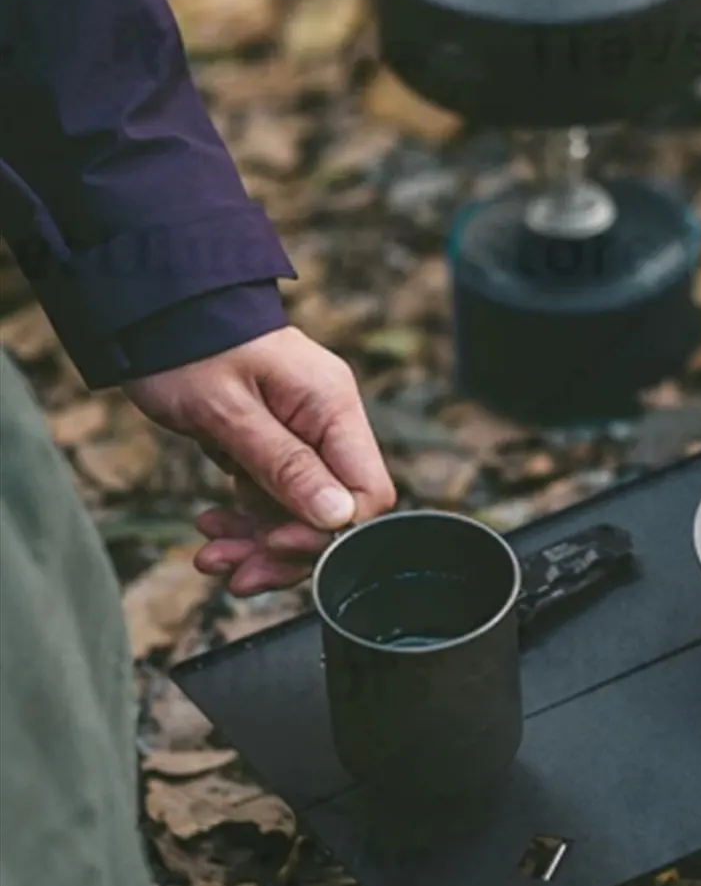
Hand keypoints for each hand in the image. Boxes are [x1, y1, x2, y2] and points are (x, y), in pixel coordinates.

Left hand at [124, 327, 395, 594]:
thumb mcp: (229, 410)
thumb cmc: (187, 347)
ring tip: (212, 559)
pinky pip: (272, 501)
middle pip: (333, 512)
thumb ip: (285, 464)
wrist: (149, 312)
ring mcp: (302, 439)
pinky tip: (211, 528)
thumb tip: (338, 517)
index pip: (366, 491)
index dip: (330, 531)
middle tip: (239, 572)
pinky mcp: (273, 450)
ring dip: (258, 545)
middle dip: (285, 549)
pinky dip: (244, 523)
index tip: (278, 543)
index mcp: (332, 407)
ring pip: (299, 515)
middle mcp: (327, 425)